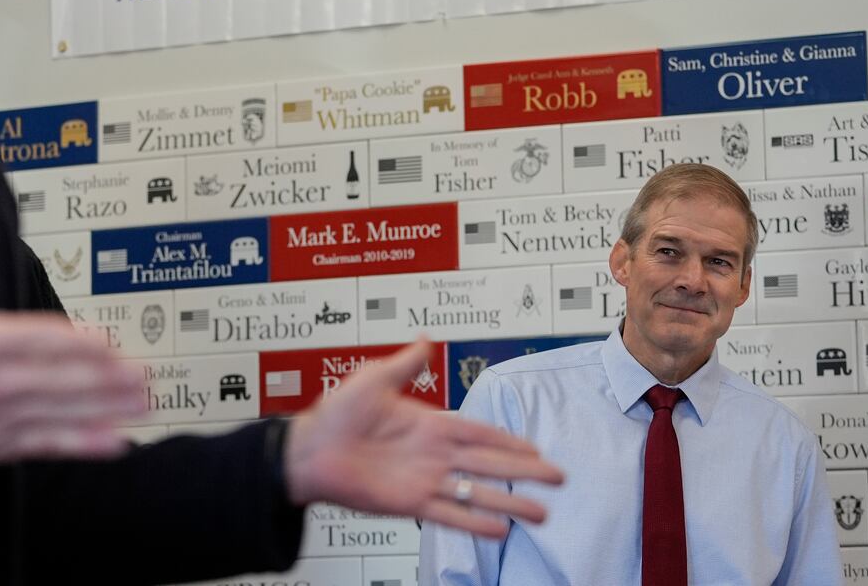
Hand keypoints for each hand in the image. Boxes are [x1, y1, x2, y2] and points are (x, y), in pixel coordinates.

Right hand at [0, 210, 146, 460]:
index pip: (36, 342)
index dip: (75, 344)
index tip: (109, 344)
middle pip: (57, 381)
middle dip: (104, 380)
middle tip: (144, 376)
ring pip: (59, 415)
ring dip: (106, 411)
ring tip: (145, 403)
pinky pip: (47, 445)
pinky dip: (83, 444)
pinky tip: (117, 441)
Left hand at [283, 339, 562, 538]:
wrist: (309, 449)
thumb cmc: (336, 413)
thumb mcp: (374, 379)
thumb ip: (405, 364)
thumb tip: (426, 338)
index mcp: (430, 423)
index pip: (480, 432)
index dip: (509, 440)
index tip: (537, 446)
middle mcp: (433, 454)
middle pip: (489, 464)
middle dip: (525, 472)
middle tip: (558, 478)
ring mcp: (424, 480)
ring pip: (477, 493)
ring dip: (510, 504)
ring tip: (541, 515)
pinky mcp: (409, 503)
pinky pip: (448, 514)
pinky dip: (474, 522)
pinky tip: (499, 529)